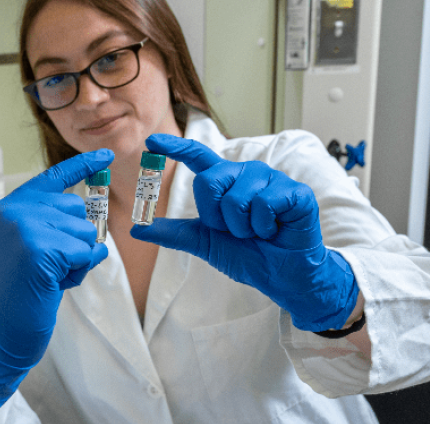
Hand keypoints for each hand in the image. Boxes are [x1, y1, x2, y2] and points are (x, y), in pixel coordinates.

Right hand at [0, 149, 112, 423]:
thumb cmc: (14, 300)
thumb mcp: (26, 251)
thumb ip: (48, 227)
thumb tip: (90, 219)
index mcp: (6, 208)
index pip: (52, 178)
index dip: (83, 166)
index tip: (107, 156)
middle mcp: (12, 211)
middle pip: (76, 210)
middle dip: (74, 242)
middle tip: (47, 269)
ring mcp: (24, 227)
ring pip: (85, 232)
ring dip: (76, 260)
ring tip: (47, 279)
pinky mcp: (39, 249)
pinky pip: (85, 253)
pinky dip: (78, 273)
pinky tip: (53, 286)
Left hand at [130, 133, 357, 332]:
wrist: (280, 275)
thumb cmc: (247, 255)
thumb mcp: (204, 243)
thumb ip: (173, 233)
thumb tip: (136, 230)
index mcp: (224, 182)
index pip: (197, 157)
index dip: (174, 148)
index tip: (151, 142)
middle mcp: (245, 174)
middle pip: (209, 181)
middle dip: (216, 217)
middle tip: (236, 231)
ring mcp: (270, 179)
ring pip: (236, 198)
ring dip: (242, 227)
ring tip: (258, 232)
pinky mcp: (294, 191)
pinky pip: (264, 204)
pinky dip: (264, 227)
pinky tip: (275, 230)